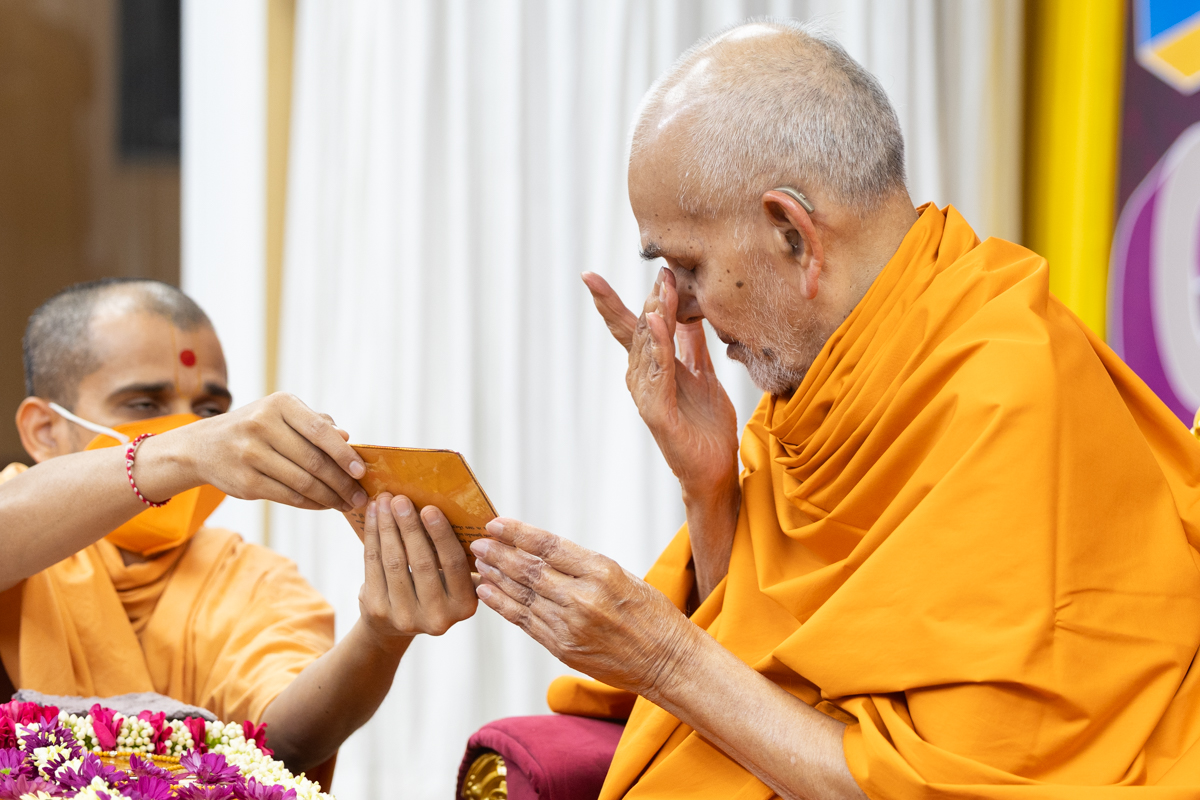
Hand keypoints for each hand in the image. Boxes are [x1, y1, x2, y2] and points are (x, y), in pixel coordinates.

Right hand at [155, 392, 366, 510]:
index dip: (343, 453)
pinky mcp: (244, 481)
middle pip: (314, 461)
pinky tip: (324, 505)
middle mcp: (262, 425)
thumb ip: (315, 423)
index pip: (320, 430)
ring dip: (330, 497)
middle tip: (360, 496)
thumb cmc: (256, 428)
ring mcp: (250, 454)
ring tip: (346, 504)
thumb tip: (348, 438)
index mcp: (279, 404)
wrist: (202, 446)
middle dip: (342, 483)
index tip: (362, 471)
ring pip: (302, 482)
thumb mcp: (281, 414)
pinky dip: (310, 503)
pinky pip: (287, 496)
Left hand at [359, 494, 477, 647]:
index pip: (454, 564)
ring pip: (394, 561)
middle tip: (401, 499)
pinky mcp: (378, 611)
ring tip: (384, 501)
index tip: (430, 508)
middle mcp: (437, 617)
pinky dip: (372, 536)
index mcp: (464, 606)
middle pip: (421, 562)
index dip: (441, 535)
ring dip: (387, 526)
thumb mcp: (454, 584)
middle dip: (409, 526)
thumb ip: (462, 558)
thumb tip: (454, 510)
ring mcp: (405, 617)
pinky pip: (373, 565)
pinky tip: (373, 516)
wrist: (395, 625)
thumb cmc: (433, 590)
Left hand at [472, 518, 699, 698]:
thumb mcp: (623, 576)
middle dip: (499, 554)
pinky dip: (504, 606)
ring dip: (496, 577)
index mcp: (602, 571)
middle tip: (477, 543)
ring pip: (523, 595)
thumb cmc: (651, 614)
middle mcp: (583, 597)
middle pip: (529, 570)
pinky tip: (488, 593)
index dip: (517, 533)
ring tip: (479, 564)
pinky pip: (526, 622)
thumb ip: (583, 566)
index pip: (548, 546)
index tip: (495, 524)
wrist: (667, 661)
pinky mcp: (563, 648)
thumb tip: (541, 552)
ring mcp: (571, 625)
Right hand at [583, 270, 738, 497]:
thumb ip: (691, 344)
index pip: (631, 327)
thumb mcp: (703, 374)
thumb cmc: (708, 425)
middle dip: (647, 299)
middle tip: (662, 270)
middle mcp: (641, 378)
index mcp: (651, 367)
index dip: (614, 300)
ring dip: (653, 317)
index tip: (598, 274)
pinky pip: (657, 373)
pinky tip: (659, 324)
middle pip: (636, 331)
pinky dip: (657, 347)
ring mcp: (646, 395)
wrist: (716, 468)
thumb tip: (687, 310)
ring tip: (661, 289)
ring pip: (645, 347)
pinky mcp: (657, 412)